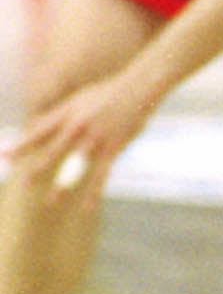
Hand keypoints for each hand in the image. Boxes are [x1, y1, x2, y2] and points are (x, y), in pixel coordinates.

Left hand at [13, 75, 159, 210]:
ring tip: (51, 202)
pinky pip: (101, 174)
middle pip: (53, 150)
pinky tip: (88, 206)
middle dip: (37, 168)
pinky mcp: (113, 147)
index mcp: (68, 112)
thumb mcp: (82, 97)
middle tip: (23, 184)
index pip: (40, 131)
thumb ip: (66, 113)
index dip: (22, 145)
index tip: (5, 156)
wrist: (138, 86)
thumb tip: (47, 125)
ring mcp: (95, 137)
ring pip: (75, 166)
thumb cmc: (111, 91)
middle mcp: (78, 126)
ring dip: (62, 185)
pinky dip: (95, 191)